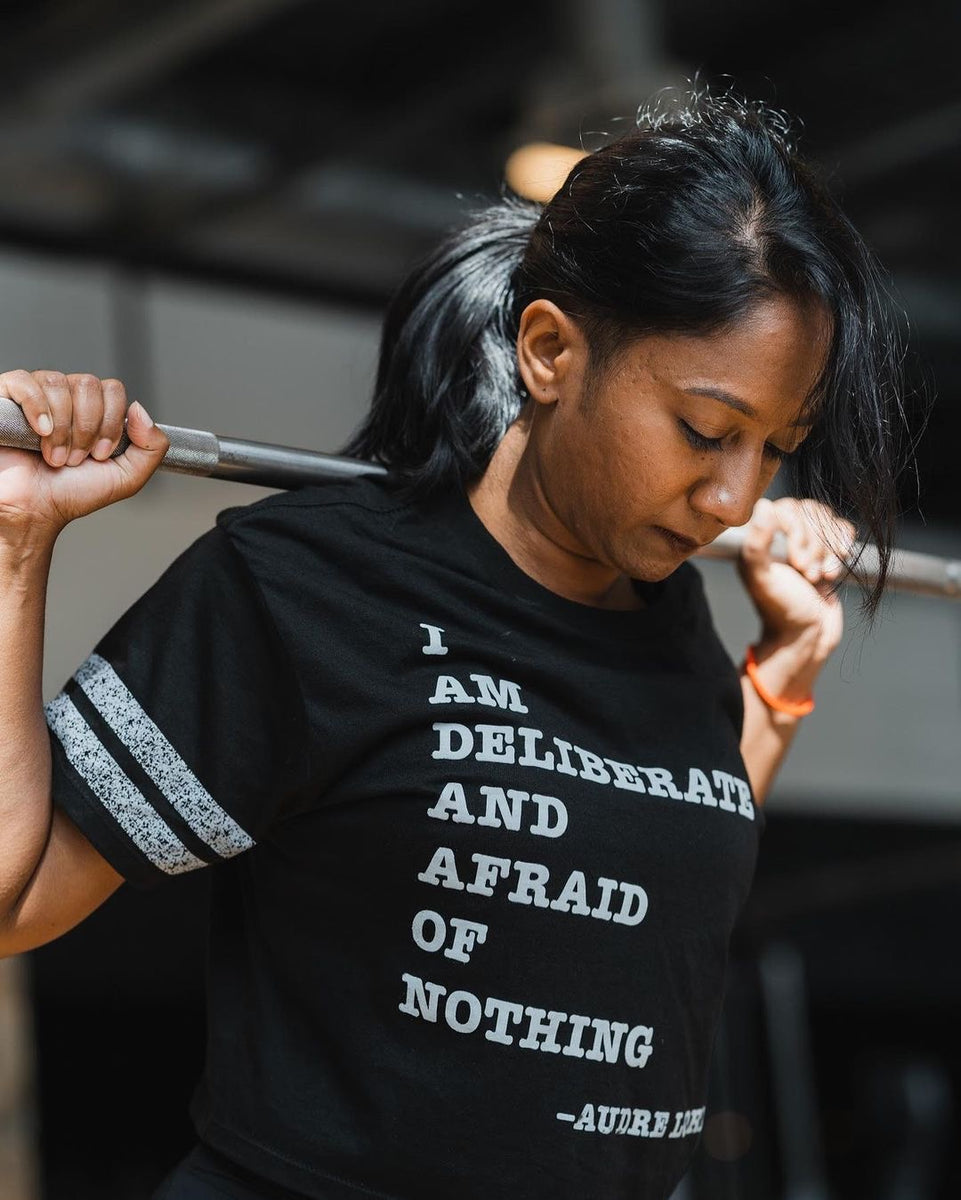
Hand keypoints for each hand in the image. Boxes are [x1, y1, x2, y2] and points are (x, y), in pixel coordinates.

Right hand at [0, 369, 168, 542]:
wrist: (35, 510)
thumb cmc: (73, 493)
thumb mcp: (128, 477)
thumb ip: (152, 447)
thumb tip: (140, 408)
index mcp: (92, 409)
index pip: (112, 389)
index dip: (111, 422)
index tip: (100, 453)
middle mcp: (65, 397)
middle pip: (88, 384)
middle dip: (87, 428)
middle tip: (76, 458)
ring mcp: (35, 395)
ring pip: (58, 383)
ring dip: (62, 429)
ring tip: (56, 457)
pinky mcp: (5, 398)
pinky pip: (23, 381)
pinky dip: (37, 408)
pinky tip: (40, 432)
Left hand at [736, 497, 856, 662]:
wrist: (808, 637)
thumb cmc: (782, 610)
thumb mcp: (762, 578)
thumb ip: (757, 543)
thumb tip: (763, 504)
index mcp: (761, 538)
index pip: (787, 508)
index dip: (798, 532)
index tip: (797, 563)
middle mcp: (782, 536)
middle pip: (810, 512)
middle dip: (815, 545)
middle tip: (808, 574)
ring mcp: (806, 542)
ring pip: (828, 520)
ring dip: (829, 550)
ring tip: (819, 577)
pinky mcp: (827, 551)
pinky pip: (842, 529)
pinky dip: (843, 548)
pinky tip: (833, 572)